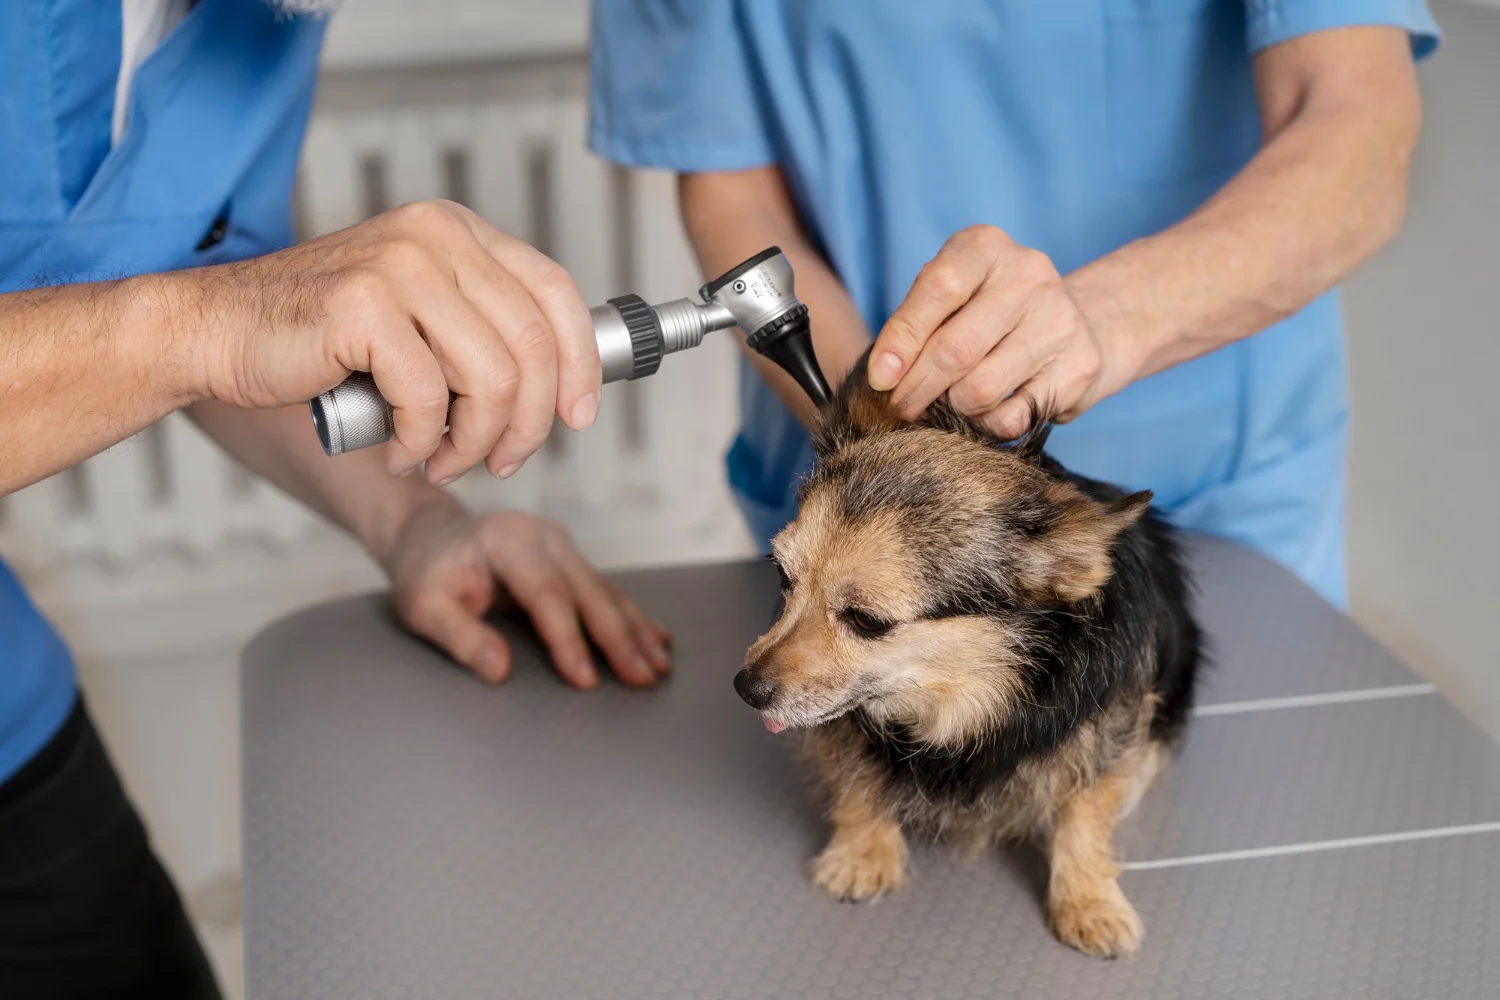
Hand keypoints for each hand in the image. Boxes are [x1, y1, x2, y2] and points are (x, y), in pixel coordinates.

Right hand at [187, 199, 599, 484]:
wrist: (215, 332)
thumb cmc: (317, 337)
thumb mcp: (418, 317)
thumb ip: (479, 332)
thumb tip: (561, 387)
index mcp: (458, 232)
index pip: (555, 292)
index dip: (580, 363)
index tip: (579, 416)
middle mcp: (436, 236)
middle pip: (532, 345)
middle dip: (530, 422)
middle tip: (503, 460)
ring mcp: (400, 265)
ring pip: (492, 378)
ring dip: (476, 441)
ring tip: (444, 461)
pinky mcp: (364, 305)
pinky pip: (429, 399)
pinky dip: (423, 443)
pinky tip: (398, 451)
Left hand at [385, 504, 671, 689]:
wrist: (432, 537)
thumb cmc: (427, 574)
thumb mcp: (424, 607)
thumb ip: (460, 636)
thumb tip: (500, 670)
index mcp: (507, 542)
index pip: (546, 595)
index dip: (568, 640)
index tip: (584, 681)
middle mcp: (543, 537)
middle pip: (588, 592)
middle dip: (619, 639)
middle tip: (642, 679)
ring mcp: (562, 545)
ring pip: (606, 591)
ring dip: (635, 631)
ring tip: (659, 668)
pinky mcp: (572, 559)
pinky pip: (607, 590)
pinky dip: (633, 618)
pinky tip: (658, 640)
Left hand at [867, 226, 1138, 438]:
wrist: (1081, 321)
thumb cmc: (989, 311)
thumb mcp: (949, 296)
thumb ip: (914, 325)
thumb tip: (882, 378)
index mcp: (986, 248)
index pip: (938, 289)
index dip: (901, 340)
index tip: (879, 378)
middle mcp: (1029, 275)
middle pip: (955, 349)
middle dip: (916, 388)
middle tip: (901, 408)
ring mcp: (1060, 321)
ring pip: (980, 389)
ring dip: (951, 409)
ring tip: (946, 406)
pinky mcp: (1079, 367)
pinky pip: (1012, 417)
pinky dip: (985, 425)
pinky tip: (984, 412)